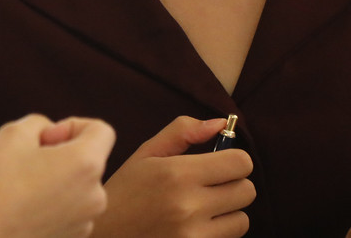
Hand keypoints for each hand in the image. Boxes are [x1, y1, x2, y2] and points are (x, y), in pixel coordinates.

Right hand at [0, 114, 114, 237]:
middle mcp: (95, 196)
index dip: (71, 126)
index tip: (44, 140)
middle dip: (62, 154)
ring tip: (21, 188)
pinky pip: (69, 210)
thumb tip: (53, 139)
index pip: (102, 130)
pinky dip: (52, 204)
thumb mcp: (12, 133)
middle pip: (88, 160)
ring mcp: (85, 223)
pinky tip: (23, 208)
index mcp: (87, 165)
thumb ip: (40, 123)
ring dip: (56, 180)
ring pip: (78, 186)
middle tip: (25, 162)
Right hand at [92, 116, 254, 237]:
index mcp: (177, 173)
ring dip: (228, 212)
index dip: (233, 160)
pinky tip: (196, 226)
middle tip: (210, 185)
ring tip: (202, 208)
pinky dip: (218, 232)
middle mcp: (188, 206)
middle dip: (232, 184)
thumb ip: (183, 131)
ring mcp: (193, 236)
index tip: (220, 163)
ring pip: (242, 220)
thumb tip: (220, 124)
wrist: (104, 237)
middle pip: (246, 191)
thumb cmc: (124, 192)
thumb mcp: (146, 153)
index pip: (240, 163)